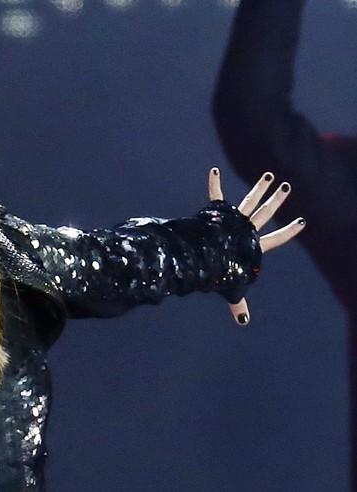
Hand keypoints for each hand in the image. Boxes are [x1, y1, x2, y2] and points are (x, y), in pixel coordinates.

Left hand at [207, 167, 304, 324]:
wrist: (206, 257)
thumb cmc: (221, 274)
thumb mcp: (233, 289)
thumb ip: (238, 304)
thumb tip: (243, 323)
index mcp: (253, 244)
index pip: (276, 239)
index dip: (288, 232)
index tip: (301, 223)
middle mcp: (246, 229)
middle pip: (265, 213)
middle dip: (277, 201)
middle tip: (286, 187)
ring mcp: (233, 218)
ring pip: (250, 201)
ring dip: (259, 187)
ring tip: (269, 175)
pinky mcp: (217, 212)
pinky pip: (215, 195)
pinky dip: (214, 183)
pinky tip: (213, 170)